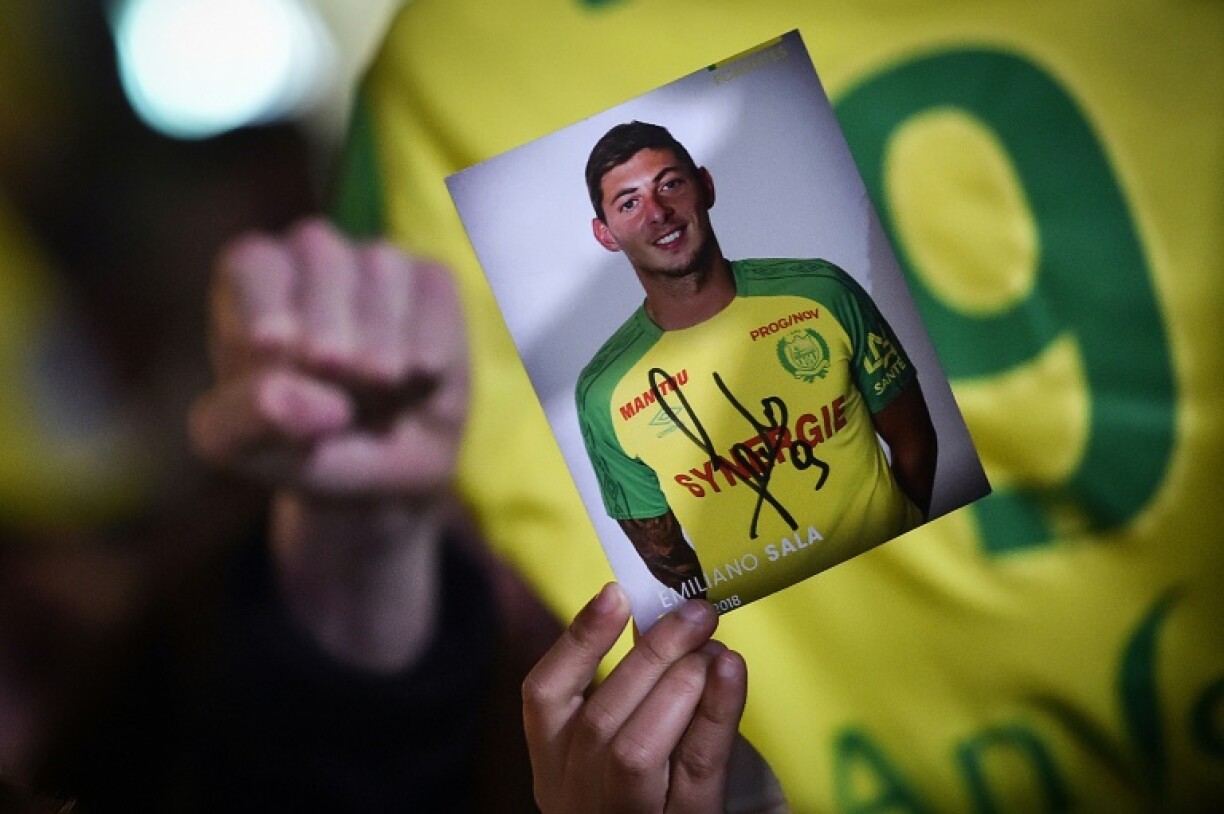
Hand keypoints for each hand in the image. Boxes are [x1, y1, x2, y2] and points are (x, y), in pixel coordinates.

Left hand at [189, 218, 466, 499]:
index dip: (268, 307)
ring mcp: (377, 261)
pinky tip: (418, 380)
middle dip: (330, 338)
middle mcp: (313, 255)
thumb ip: (248, 421)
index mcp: (251, 277)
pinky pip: (433, 294)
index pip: (256, 263)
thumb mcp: (249, 447)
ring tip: (376, 398)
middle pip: (322, 259)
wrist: (382, 469)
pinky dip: (426, 347)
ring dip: (381, 352)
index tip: (275, 353)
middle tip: (337, 402)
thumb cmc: (298, 443)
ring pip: (380, 271)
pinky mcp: (432, 280)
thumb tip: (286, 397)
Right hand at [523, 583, 747, 812]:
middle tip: (694, 612)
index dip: (575, 641)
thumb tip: (662, 618)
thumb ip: (642, 692)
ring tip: (710, 645)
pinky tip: (731, 670)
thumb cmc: (677, 793)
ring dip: (675, 684)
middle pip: (596, 719)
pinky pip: (697, 769)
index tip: (616, 593)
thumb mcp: (641, 743)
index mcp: (555, 772)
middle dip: (648, 654)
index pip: (541, 698)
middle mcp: (576, 803)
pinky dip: (715, 711)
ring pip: (633, 749)